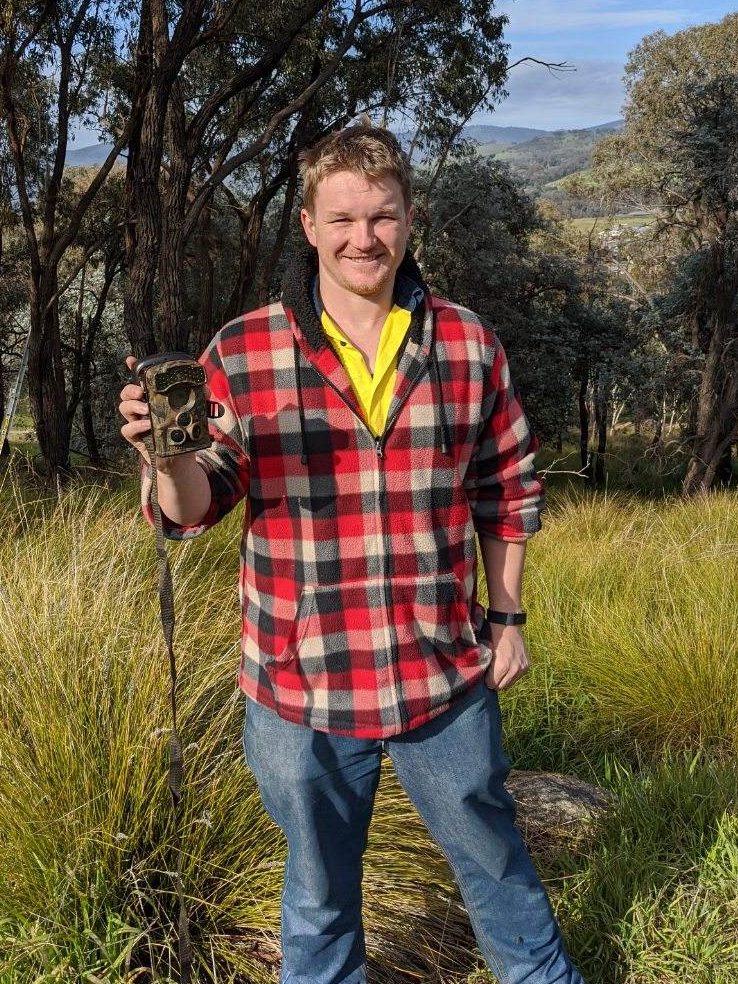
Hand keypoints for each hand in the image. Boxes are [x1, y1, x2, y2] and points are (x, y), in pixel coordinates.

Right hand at [118, 354, 210, 470]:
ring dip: (133, 405)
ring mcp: (136, 421)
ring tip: (146, 409)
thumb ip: (198, 400)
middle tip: (142, 391)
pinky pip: (127, 429)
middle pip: (127, 392)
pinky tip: (147, 425)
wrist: (180, 459)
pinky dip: (135, 426)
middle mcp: (142, 408)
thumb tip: (205, 389)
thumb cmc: (183, 432)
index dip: (134, 368)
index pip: (140, 380)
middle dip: (131, 389)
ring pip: (124, 407)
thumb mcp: (193, 414)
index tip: (131, 360)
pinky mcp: (136, 437)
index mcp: (153, 398)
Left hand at [484, 625, 529, 690]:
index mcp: (502, 666)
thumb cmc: (492, 637)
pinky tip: (508, 666)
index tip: (485, 675)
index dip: (487, 680)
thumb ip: (486, 668)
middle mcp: (514, 669)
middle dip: (495, 682)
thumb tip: (483, 679)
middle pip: (502, 687)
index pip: (492, 685)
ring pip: (510, 683)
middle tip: (491, 674)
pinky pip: (518, 677)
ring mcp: (522, 667)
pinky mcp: (527, 665)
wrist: (507, 625)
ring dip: (505, 679)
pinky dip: (512, 674)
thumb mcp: (486, 653)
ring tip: (500, 669)